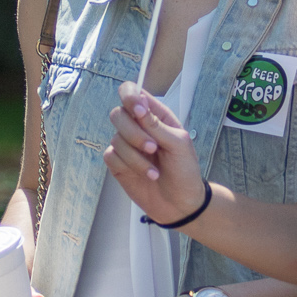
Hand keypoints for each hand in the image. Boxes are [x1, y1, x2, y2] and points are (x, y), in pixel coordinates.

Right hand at [105, 83, 208, 226]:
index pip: (132, 92)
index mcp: (155, 116)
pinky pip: (111, 156)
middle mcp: (138, 127)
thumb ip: (157, 124)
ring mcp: (126, 145)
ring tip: (155, 172)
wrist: (181, 204)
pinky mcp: (118, 164)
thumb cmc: (185, 171)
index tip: (138, 112)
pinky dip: (129, 166)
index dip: (129, 96)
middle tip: (153, 148)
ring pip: (115, 138)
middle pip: (118, 114)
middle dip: (134, 133)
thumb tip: (138, 104)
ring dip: (136, 157)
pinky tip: (147, 175)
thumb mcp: (179, 144)